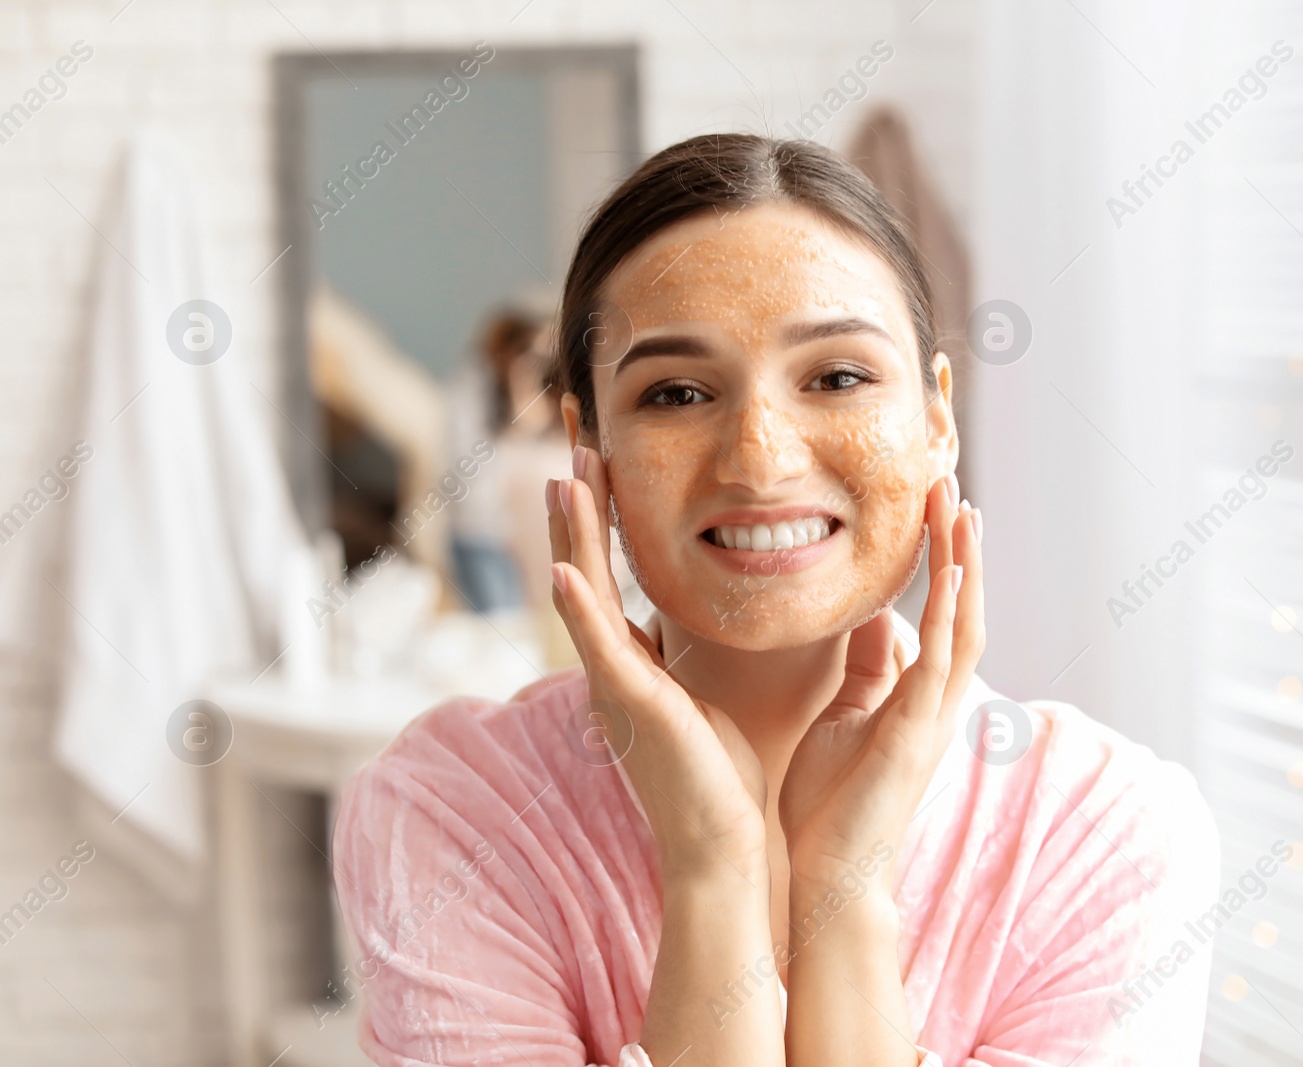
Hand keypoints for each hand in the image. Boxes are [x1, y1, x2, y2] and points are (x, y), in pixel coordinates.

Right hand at [548, 445, 768, 880]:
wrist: (723, 848)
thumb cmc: (723, 778)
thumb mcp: (704, 693)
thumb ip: (688, 652)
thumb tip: (708, 607)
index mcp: (630, 661)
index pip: (608, 568)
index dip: (601, 510)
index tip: (599, 452)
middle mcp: (611, 667)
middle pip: (585, 564)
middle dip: (580, 500)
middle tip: (574, 433)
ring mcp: (614, 686)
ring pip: (585, 594)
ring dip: (575, 534)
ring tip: (566, 476)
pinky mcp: (632, 709)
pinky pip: (601, 649)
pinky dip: (580, 608)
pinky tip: (565, 570)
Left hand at [777, 472, 984, 889]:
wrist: (827, 872)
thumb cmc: (829, 802)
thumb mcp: (843, 712)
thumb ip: (864, 664)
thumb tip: (868, 612)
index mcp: (914, 693)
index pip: (938, 611)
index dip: (939, 557)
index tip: (931, 503)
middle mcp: (935, 698)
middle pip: (962, 605)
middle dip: (958, 545)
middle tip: (952, 483)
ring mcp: (933, 714)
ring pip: (965, 622)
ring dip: (964, 563)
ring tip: (962, 506)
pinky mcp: (919, 730)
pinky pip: (943, 659)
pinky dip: (951, 610)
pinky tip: (951, 568)